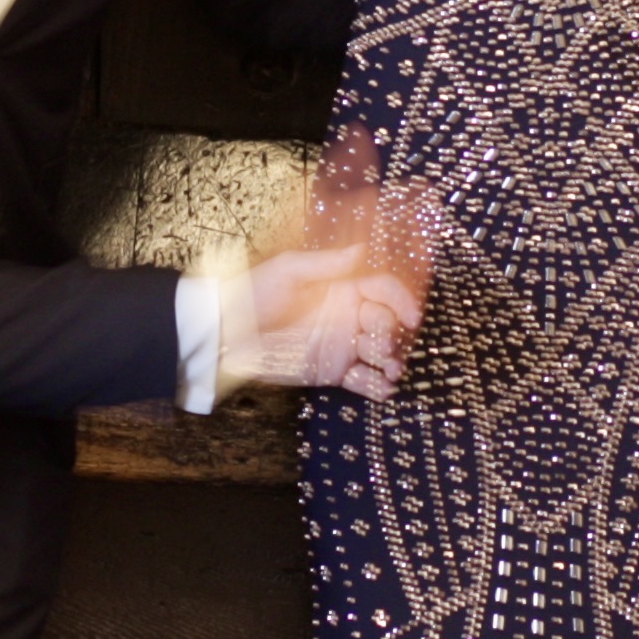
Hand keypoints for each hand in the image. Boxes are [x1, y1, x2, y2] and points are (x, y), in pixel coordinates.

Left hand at [245, 240, 423, 399]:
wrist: (227, 333)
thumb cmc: (254, 293)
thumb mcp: (289, 270)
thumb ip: (327, 263)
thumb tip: (362, 248)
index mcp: (342, 287)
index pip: (383, 290)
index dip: (401, 301)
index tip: (412, 317)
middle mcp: (348, 315)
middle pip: (386, 324)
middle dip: (393, 337)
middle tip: (384, 349)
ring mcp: (341, 345)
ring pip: (379, 354)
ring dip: (391, 363)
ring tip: (390, 372)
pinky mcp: (331, 371)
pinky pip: (361, 380)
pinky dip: (376, 387)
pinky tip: (382, 390)